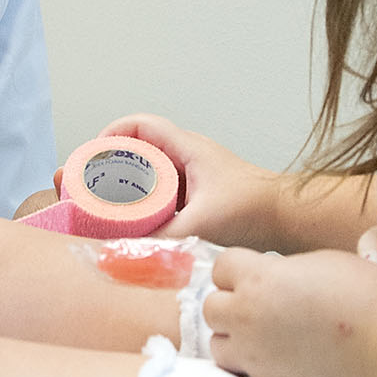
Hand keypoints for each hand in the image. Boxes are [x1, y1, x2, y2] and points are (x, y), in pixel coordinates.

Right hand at [97, 113, 286, 246]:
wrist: (290, 218)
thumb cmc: (256, 209)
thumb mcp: (203, 223)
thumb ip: (164, 238)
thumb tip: (127, 251)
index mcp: (187, 148)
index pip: (140, 126)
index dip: (111, 135)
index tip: (92, 157)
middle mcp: (188, 156)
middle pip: (138, 148)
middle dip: (109, 164)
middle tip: (87, 184)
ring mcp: (194, 175)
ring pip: (149, 171)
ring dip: (125, 184)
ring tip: (101, 204)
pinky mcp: (199, 195)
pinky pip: (162, 191)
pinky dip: (143, 201)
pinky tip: (132, 222)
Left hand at [202, 248, 376, 376]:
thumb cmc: (365, 294)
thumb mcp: (318, 264)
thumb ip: (281, 272)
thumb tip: (269, 281)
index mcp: (259, 279)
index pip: (221, 268)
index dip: (238, 270)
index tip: (255, 275)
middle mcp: (247, 316)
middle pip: (211, 307)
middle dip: (230, 303)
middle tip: (258, 306)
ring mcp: (256, 355)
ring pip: (218, 345)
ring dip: (234, 338)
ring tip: (263, 336)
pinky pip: (244, 373)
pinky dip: (254, 365)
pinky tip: (279, 359)